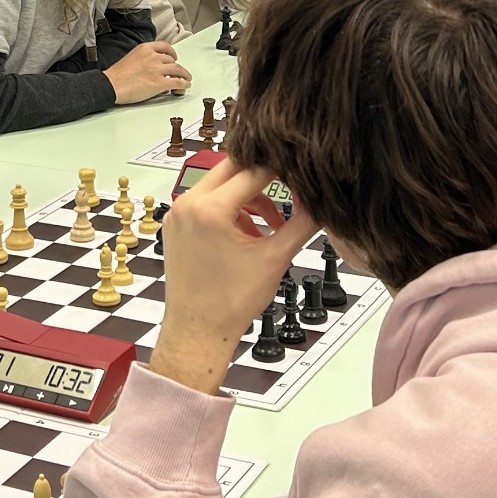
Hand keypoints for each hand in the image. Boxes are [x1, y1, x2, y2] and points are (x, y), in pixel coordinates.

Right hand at [104, 41, 192, 104]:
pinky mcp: (159, 83)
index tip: (174, 57)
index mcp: (145, 48)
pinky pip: (177, 82)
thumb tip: (152, 65)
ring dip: (184, 74)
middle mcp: (153, 57)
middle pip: (171, 60)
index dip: (172, 52)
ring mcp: (157, 70)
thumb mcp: (131, 57)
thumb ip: (143, 57)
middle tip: (179, 71)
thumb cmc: (117, 75)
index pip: (164, 46)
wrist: (111, 85)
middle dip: (177, 66)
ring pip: (178, 70)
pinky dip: (184, 83)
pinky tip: (185, 85)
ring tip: (187, 78)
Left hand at [150, 161, 317, 393]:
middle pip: (232, 167)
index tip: (300, 169)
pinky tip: (248, 234)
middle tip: (289, 185)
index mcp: (210, 210)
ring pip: (219, 183)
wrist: (198, 330)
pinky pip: (206, 201)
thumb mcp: (276, 258)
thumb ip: (302, 223)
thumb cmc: (230, 303)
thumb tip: (321, 201)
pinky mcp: (175, 224)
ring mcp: (178, 213)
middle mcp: (188, 205)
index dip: (283, 169)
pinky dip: (229, 208)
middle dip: (263, 176)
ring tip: (270, 225)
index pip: (254, 170)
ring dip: (247, 195)